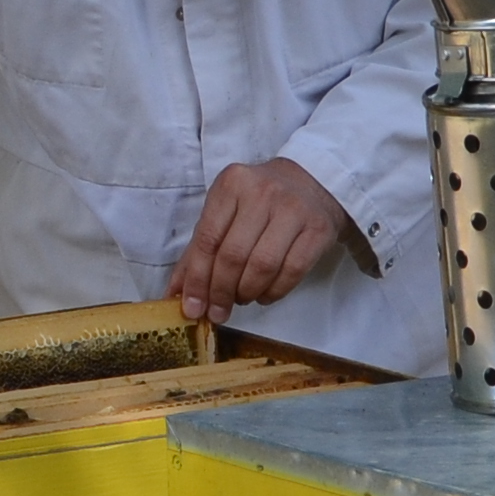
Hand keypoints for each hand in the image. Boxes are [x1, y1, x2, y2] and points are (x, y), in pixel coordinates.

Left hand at [169, 159, 346, 326]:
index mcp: (231, 185)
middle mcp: (262, 193)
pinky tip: (264, 295)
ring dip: (247, 293)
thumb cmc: (261, 202)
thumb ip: (199, 251)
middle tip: (217, 312)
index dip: (197, 279)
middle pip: (233, 256)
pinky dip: (273, 292)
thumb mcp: (226, 213)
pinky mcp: (318, 229)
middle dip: (221, 292)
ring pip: (263, 266)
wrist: (313, 183)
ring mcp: (294, 210)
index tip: (192, 308)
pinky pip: (292, 272)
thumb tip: (176, 294)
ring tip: (241, 298)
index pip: (207, 239)